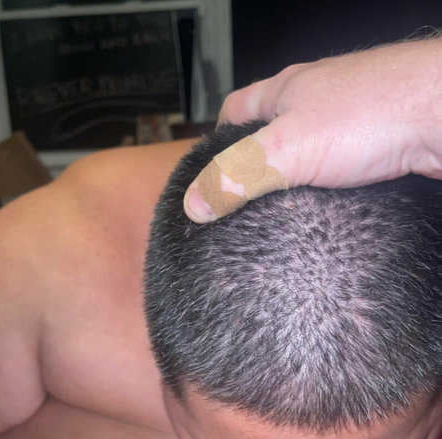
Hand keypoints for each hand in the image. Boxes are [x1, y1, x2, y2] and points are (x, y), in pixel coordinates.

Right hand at [184, 39, 441, 221]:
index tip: (209, 170)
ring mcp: (350, 121)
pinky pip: (340, 169)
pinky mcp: (376, 145)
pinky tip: (325, 213)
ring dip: (294, 180)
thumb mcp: (286, 149)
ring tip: (281, 215)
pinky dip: (328, 190)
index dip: (217, 138)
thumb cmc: (371, 113)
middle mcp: (318, 101)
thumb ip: (238, 176)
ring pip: (308, 153)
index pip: (236, 108)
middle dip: (256, 164)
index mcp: (287, 90)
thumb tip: (194, 205)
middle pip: (272, 132)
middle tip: (244, 203)